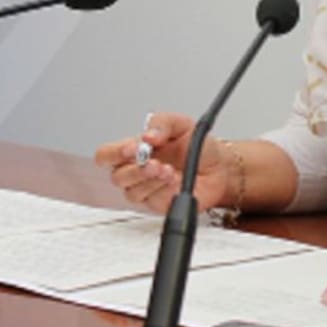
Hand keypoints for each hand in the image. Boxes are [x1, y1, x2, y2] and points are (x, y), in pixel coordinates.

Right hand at [94, 113, 229, 213]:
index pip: (107, 154)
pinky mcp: (159, 203)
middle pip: (117, 177)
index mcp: (135, 149)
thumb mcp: (182, 124)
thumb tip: (148, 135)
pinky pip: (151, 201)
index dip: (114, 154)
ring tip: (169, 171)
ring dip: (151, 181)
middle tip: (155, 162)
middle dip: (136, 170)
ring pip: (132, 192)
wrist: (220, 167)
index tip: (133, 149)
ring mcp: (147, 189)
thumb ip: (163, 124)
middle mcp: (137, 170)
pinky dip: (164, 190)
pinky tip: (175, 181)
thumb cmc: (198, 146)